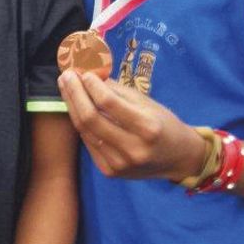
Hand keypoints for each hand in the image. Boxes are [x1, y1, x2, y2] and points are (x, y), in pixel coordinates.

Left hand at [58, 69, 206, 181]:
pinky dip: (80, 123)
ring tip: (66, 87)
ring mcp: (119, 163)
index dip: (91, 85)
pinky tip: (75, 107)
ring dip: (72, 106)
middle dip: (74, 93)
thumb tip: (89, 73)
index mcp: (147, 127)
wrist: (178, 158)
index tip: (83, 71)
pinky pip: (88, 143)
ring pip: (85, 131)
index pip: (109, 102)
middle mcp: (133, 148)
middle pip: (91, 118)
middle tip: (66, 76)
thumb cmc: (163, 124)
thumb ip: (117, 91)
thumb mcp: (147, 103)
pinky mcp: (110, 171)